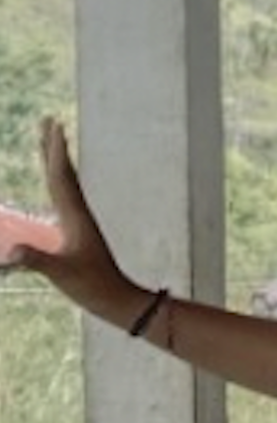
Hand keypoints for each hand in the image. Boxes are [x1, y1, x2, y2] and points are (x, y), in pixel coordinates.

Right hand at [4, 119, 142, 320]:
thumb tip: (13, 252)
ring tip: (48, 142)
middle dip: (54, 147)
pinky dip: (57, 182)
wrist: (118, 301)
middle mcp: (79, 214)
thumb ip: (37, 261)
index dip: (55, 152)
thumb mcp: (62, 274)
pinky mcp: (78, 231)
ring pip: (65, 183)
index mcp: (75, 218)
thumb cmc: (93, 288)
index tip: (54, 127)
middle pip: (63, 173)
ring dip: (55, 161)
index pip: (62, 178)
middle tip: (49, 121)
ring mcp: (79, 222)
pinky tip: (54, 183)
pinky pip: (64, 198)